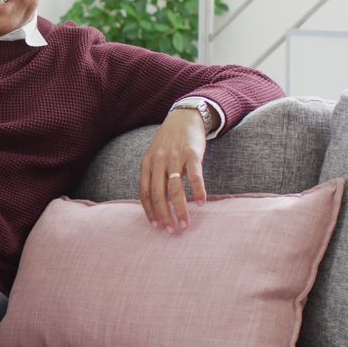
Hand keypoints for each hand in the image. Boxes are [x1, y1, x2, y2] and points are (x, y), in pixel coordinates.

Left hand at [139, 109, 207, 233]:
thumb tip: (155, 203)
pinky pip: (195, 176)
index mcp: (147, 164)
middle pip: (159, 194)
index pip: (145, 192)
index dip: (150, 211)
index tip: (156, 226)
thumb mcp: (154, 156)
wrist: (184, 118)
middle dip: (164, 215)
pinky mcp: (192, 154)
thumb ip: (153, 176)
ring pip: (176, 189)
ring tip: (185, 223)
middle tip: (171, 231)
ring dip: (180, 209)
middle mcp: (159, 161)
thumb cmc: (169, 142)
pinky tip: (201, 203)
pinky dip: (198, 191)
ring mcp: (175, 157)